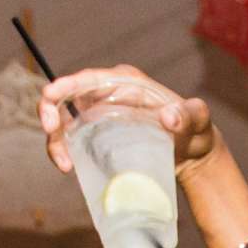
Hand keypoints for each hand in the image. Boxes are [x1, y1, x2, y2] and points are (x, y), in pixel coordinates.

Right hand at [40, 67, 219, 177]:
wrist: (193, 153)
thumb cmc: (196, 130)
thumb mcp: (198, 119)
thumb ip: (190, 114)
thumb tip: (169, 117)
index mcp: (125, 82)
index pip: (89, 79)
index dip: (66, 84)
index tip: (50, 94)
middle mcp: (106, 97)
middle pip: (66, 98)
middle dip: (49, 111)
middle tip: (49, 132)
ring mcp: (99, 119)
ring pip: (64, 123)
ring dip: (55, 140)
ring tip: (65, 165)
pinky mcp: (97, 139)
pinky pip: (72, 143)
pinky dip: (64, 153)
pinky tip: (70, 168)